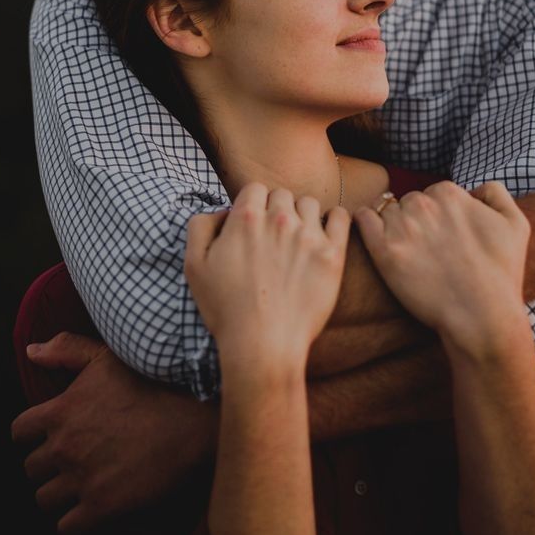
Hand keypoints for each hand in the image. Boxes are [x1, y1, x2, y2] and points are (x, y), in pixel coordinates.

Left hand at [10, 333, 216, 534]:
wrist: (192, 422)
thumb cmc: (152, 384)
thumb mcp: (107, 357)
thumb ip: (66, 350)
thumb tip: (31, 351)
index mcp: (60, 411)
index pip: (19, 432)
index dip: (31, 436)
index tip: (48, 437)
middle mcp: (64, 447)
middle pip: (31, 469)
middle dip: (46, 467)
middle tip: (68, 463)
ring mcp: (81, 479)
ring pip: (44, 499)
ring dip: (57, 495)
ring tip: (76, 489)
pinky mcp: (101, 507)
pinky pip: (65, 527)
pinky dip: (72, 523)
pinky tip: (88, 512)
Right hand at [185, 183, 350, 370]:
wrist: (263, 345)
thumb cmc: (225, 309)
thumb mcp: (193, 265)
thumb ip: (200, 226)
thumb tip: (222, 212)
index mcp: (246, 218)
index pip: (254, 189)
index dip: (252, 205)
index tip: (253, 225)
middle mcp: (279, 220)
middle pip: (282, 195)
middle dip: (276, 210)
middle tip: (273, 238)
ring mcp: (308, 236)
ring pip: (309, 204)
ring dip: (302, 215)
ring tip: (296, 239)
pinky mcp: (332, 255)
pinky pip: (340, 217)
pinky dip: (333, 219)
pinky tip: (325, 234)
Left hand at [354, 180, 529, 354]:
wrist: (481, 316)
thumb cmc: (501, 274)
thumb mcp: (516, 224)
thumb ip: (496, 193)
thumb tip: (474, 189)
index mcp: (450, 194)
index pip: (437, 193)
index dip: (441, 215)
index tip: (446, 237)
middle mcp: (423, 204)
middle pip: (411, 201)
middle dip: (418, 219)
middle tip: (430, 249)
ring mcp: (401, 227)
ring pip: (387, 211)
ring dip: (395, 224)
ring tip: (410, 252)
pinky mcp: (384, 251)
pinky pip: (363, 219)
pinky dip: (365, 221)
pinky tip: (376, 236)